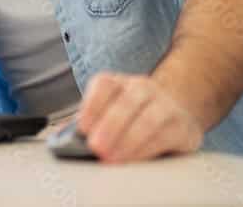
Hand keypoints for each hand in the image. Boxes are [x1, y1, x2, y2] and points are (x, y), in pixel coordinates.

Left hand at [76, 72, 203, 162]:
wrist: (175, 113)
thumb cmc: (132, 116)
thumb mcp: (108, 114)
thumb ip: (87, 124)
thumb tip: (60, 138)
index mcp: (118, 83)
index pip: (103, 85)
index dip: (92, 105)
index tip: (82, 128)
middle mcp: (142, 88)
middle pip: (127, 101)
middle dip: (110, 125)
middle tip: (96, 147)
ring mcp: (165, 104)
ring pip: (148, 118)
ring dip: (128, 140)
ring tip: (112, 157)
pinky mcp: (183, 126)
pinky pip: (165, 135)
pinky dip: (147, 148)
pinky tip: (134, 158)